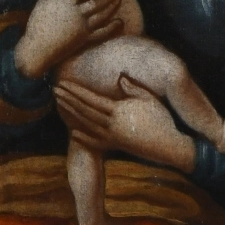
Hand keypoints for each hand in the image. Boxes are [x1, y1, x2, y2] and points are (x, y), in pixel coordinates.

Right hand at [15, 0, 122, 78]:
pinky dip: (112, 27)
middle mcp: (77, 13)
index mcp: (66, 2)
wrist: (38, 47)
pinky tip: (120, 22)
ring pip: (101, 15)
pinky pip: (101, 32)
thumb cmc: (36, 24)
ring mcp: (82, 26)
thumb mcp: (41, 3)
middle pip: (96, 2)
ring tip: (118, 0)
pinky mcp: (84, 38)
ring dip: (111, 7)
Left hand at [53, 76, 195, 172]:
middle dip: (68, 100)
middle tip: (55, 90)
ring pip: (86, 124)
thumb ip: (133, 87)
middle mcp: (112, 125)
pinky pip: (96, 142)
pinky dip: (83, 138)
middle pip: (84, 111)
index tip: (63, 84)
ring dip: (71, 114)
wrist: (169, 147)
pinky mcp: (117, 146)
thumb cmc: (162, 120)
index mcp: (118, 111)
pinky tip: (73, 132)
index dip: (75, 92)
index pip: (91, 100)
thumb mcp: (149, 99)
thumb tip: (119, 77)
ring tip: (59, 104)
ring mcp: (113, 137)